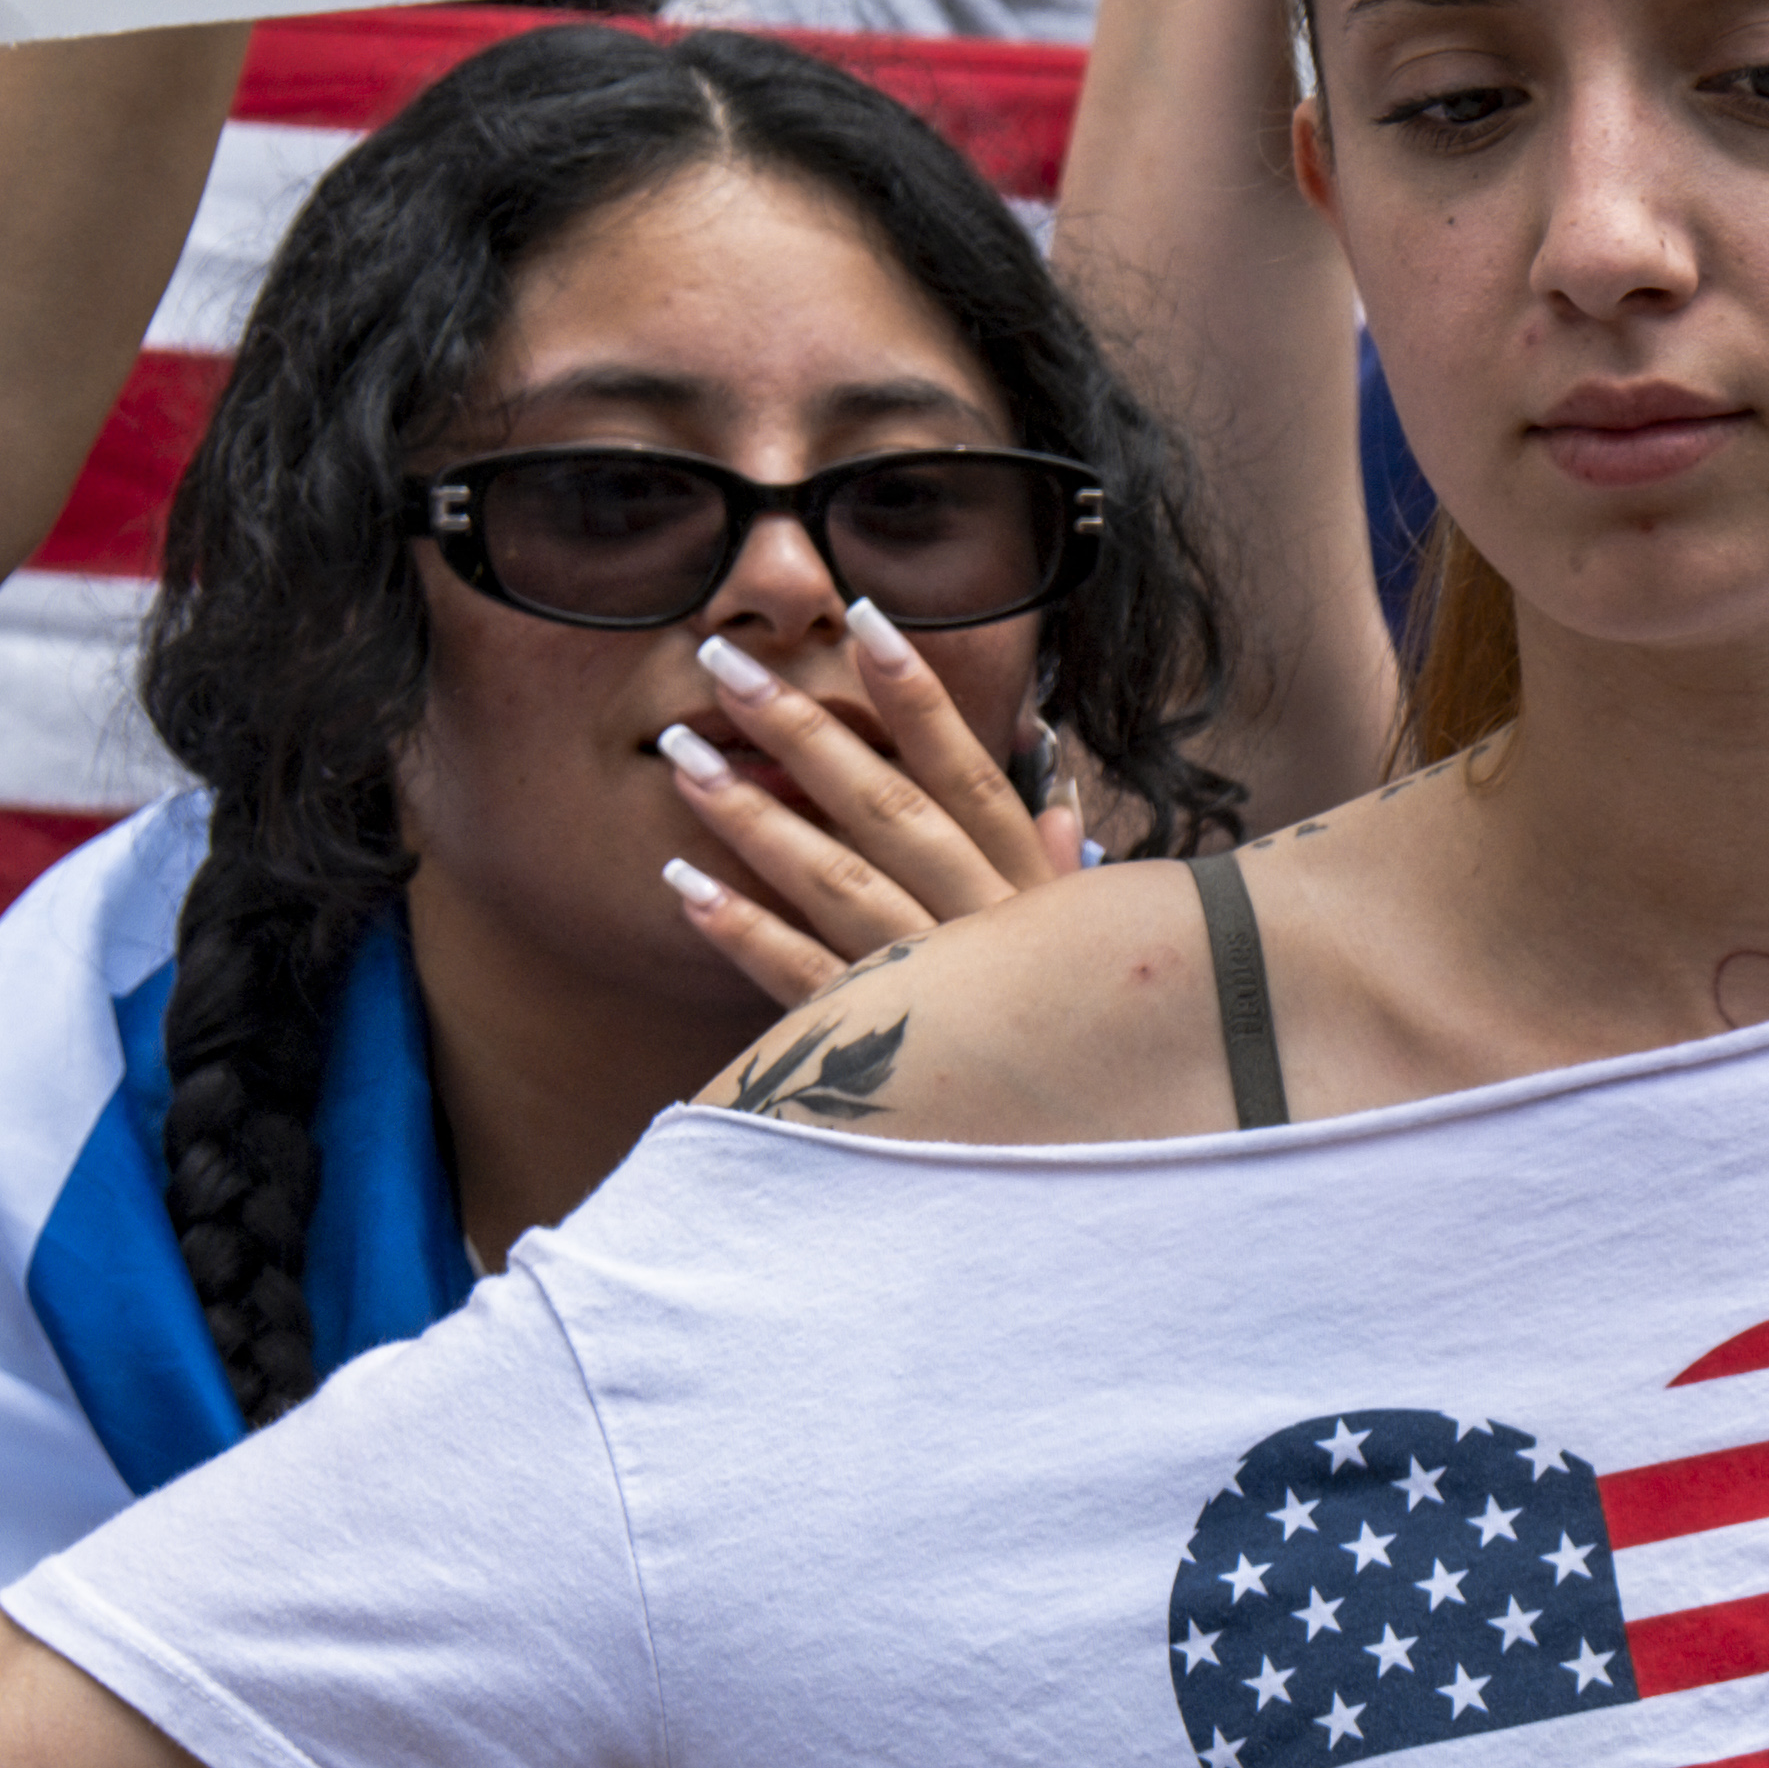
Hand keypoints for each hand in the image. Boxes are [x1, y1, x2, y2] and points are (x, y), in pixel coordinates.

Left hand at [658, 603, 1079, 1010]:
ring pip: (831, 882)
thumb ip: (1061, 873)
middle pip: (883, 807)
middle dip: (801, 729)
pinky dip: (740, 934)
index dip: (917, 694)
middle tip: (722, 664)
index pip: (966, 771)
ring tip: (681, 757)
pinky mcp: (877, 1047)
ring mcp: (925, 985)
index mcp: (1027, 888)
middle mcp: (977, 925)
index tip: (862, 617)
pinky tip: (681, 884)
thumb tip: (1062, 800)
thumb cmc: (1083, 1032)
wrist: (1086, 1150)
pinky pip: (800, 983)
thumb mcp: (1088, 950)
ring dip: (750, 818)